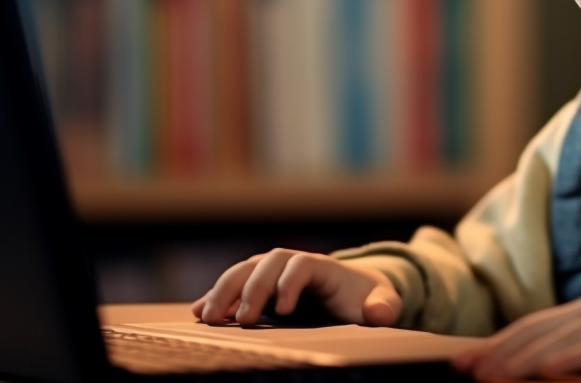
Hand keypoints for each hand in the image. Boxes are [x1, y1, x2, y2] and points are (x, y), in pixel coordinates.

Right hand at [191, 248, 401, 327]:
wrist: (352, 290)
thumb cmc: (365, 298)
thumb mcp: (380, 301)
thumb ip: (383, 306)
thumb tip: (381, 314)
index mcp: (323, 267)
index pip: (302, 263)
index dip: (290, 282)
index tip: (284, 310)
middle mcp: (293, 264)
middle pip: (267, 261)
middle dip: (252, 287)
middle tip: (240, 319)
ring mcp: (273, 273)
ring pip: (244, 269)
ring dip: (224, 290)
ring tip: (208, 317)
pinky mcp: (259, 288)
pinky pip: (234, 285)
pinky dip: (215, 296)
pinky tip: (197, 312)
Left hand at [451, 279, 580, 378]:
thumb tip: (556, 363)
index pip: (533, 326)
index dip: (499, 343)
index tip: (470, 360)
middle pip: (534, 332)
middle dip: (496, 353)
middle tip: (464, 370)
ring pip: (554, 343)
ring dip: (517, 360)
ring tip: (489, 376)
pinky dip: (564, 361)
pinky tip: (543, 372)